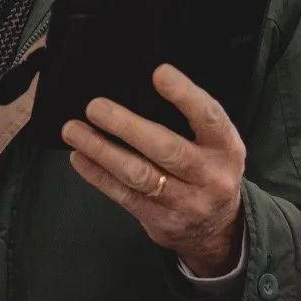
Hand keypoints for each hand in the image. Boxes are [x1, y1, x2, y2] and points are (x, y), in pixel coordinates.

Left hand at [62, 64, 244, 277]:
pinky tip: (80, 157)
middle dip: (127, 126)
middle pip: (167, 149)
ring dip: (102, 151)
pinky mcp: (161, 221)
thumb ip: (190, 120)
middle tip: (95, 107)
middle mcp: (210, 176)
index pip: (209, 117)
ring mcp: (186, 202)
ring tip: (74, 131)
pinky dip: (98, 175)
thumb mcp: (216, 143)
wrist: (219, 228)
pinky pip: (125, 196)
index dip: (185, 95)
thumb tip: (139, 88)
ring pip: (139, 175)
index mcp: (226, 147)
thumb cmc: (209, 169)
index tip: (159, 73)